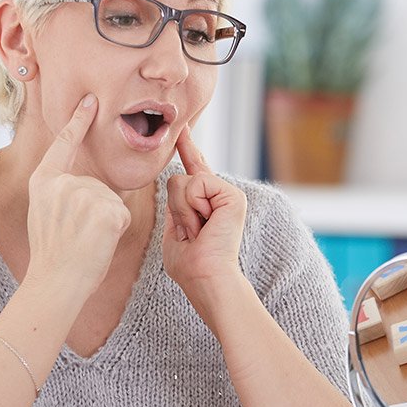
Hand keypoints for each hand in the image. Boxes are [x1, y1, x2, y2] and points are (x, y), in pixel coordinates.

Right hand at [24, 95, 130, 297]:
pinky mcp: (105, 209)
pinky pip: (121, 213)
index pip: (63, 145)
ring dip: (106, 222)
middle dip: (97, 211)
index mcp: (43, 182)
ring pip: (111, 201)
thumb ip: (65, 194)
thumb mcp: (47, 214)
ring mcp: (84, 194)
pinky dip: (116, 230)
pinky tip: (98, 241)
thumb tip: (94, 187)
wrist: (54, 282)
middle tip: (77, 236)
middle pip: (97, 186)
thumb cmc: (54, 257)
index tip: (90, 100)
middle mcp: (62, 183)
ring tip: (85, 241)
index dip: (78, 122)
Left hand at [162, 126, 247, 291]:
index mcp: (205, 204)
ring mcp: (227, 195)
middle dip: (175, 208)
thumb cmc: (189, 264)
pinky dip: (193, 206)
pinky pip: (197, 184)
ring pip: (184, 182)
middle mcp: (219, 196)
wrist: (205, 277)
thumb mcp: (174, 230)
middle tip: (191, 233)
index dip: (188, 149)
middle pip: (178, 180)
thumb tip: (177, 178)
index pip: (194, 171)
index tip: (183, 130)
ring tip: (199, 230)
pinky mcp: (232, 196)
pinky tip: (206, 223)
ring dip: (183, 210)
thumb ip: (175, 205)